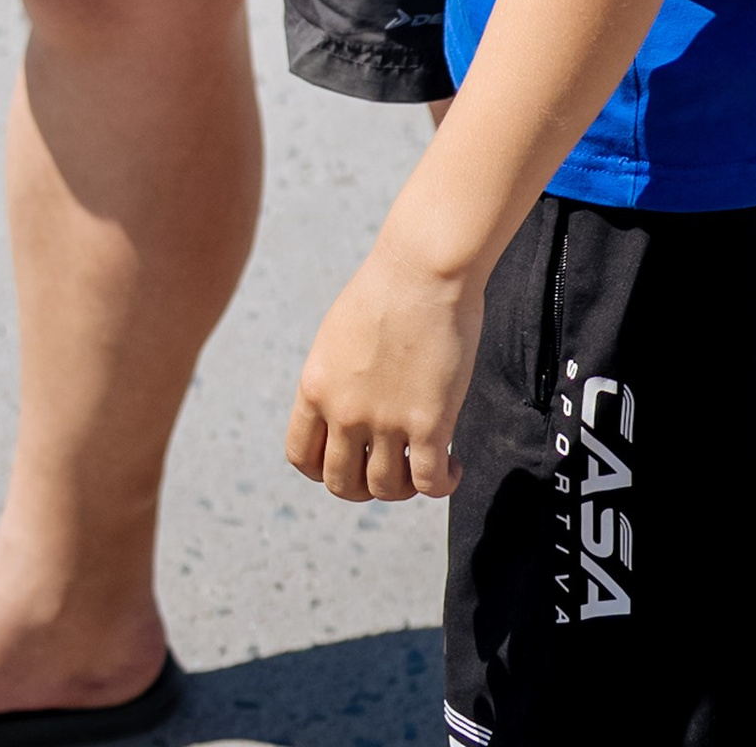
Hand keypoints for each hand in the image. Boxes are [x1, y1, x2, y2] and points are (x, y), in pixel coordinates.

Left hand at [285, 235, 482, 504]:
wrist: (423, 265)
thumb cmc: (388, 288)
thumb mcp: (339, 336)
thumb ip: (338, 379)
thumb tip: (349, 416)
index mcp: (315, 386)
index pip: (301, 456)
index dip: (324, 470)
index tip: (350, 461)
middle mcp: (343, 410)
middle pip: (340, 483)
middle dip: (364, 486)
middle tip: (390, 468)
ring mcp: (385, 420)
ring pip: (385, 489)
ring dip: (405, 487)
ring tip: (424, 464)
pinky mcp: (428, 423)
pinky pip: (430, 483)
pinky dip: (442, 486)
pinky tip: (454, 467)